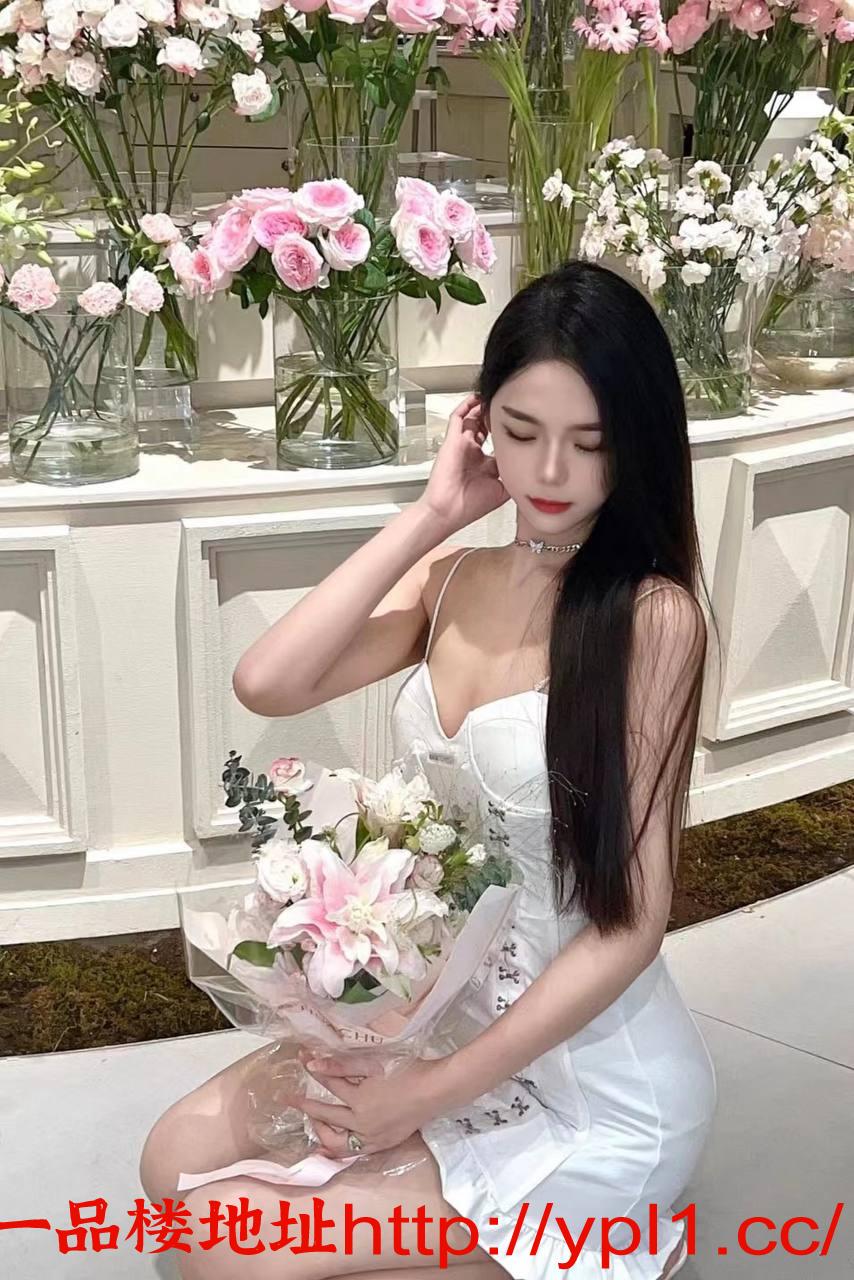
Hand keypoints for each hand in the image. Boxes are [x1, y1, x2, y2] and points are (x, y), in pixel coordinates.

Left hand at [291, 1050, 447, 1158]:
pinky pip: (356, 1151)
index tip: (300, 1059)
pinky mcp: (385, 1143)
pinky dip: (342, 1148)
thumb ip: (342, 1066)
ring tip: (314, 1124)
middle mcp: (361, 1124)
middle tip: (291, 1100)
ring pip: (339, 1145)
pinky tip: (336, 1143)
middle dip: (306, 1108)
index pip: (329, 1084)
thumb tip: (312, 1066)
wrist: (436, 1090)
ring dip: (322, 1134)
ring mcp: (373, 1137)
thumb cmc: (407, 1070)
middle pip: (326, 1119)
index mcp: (358, 1101)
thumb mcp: (374, 1063)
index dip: (314, 1071)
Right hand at [417, 393, 509, 535]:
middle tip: (508, 408)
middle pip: (483, 426)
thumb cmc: (469, 506)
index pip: (496, 441)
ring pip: (471, 418)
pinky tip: (476, 398)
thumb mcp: (501, 490)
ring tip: (495, 399)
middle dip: (495, 417)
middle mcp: (471, 452)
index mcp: (482, 463)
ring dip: (483, 409)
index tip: (521, 426)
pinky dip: (466, 406)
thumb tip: (529, 467)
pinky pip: (457, 417)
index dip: (506, 433)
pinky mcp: (451, 440)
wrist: (448, 511)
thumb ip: (513, 475)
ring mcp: (460, 444)